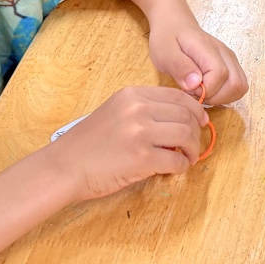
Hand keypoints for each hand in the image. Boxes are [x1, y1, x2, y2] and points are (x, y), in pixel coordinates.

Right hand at [48, 86, 211, 202]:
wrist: (64, 167)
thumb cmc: (88, 144)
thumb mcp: (115, 112)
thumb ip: (144, 110)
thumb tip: (178, 119)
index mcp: (132, 95)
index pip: (178, 96)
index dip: (195, 109)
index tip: (200, 120)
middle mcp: (137, 109)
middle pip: (185, 115)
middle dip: (196, 131)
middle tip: (194, 143)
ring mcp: (140, 133)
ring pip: (185, 135)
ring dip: (192, 149)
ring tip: (188, 157)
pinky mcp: (141, 158)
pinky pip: (176, 160)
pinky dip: (182, 166)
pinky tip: (176, 168)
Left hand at [148, 15, 247, 104]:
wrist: (175, 25)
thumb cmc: (167, 38)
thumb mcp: (164, 52)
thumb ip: (180, 67)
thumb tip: (195, 84)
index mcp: (208, 49)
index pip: (220, 76)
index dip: (205, 90)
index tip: (187, 88)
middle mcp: (224, 53)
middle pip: (236, 84)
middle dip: (215, 97)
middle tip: (195, 93)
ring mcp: (230, 59)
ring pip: (240, 87)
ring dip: (223, 98)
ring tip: (202, 93)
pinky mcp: (231, 64)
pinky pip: (238, 85)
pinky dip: (227, 95)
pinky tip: (210, 91)